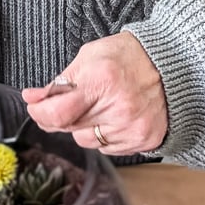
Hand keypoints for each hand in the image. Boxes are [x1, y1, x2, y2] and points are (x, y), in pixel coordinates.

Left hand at [22, 32, 167, 154]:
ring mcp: (132, 127)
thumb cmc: (127, 56)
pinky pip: (107, 148)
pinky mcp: (143, 140)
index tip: (34, 107)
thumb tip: (34, 98)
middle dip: (60, 116)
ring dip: (82, 127)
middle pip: (70, 128)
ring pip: (86, 141)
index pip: (58, 113)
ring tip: (98, 105)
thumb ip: (61, 80)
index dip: (40, 113)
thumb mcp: (89, 56)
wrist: (171, 64)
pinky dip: (103, 135)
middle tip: (68, 102)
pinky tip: (113, 116)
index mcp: (102, 81)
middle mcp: (119, 108)